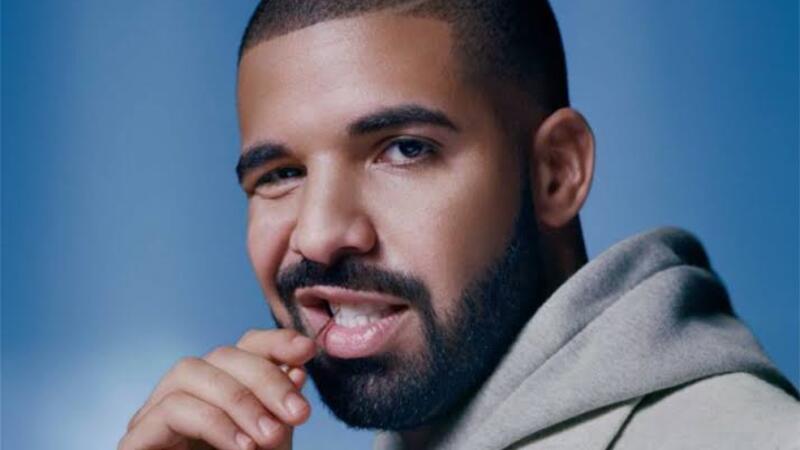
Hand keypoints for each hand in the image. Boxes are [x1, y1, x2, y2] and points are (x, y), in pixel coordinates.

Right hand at [118, 329, 315, 449]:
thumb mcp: (272, 445)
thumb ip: (281, 409)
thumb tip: (297, 368)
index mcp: (219, 391)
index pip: (243, 346)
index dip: (274, 341)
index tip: (308, 351)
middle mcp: (184, 395)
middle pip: (221, 354)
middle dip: (265, 377)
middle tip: (299, 413)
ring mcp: (155, 415)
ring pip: (190, 371)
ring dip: (239, 400)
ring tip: (270, 436)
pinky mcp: (135, 441)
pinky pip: (172, 410)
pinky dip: (214, 422)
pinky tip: (243, 447)